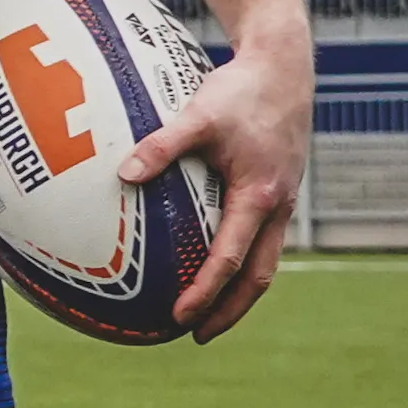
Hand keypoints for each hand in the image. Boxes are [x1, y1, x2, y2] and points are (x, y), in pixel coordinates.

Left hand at [136, 11, 308, 338]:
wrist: (284, 70)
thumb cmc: (241, 92)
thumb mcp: (198, 115)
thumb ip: (161, 145)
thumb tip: (123, 174)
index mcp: (260, 196)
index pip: (231, 259)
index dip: (206, 293)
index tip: (179, 318)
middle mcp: (277, 207)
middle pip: (258, 276)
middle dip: (229, 311)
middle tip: (196, 336)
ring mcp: (281, 202)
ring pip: (264, 261)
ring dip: (238, 292)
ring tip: (207, 315)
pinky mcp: (277, 192)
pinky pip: (260, 238)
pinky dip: (241, 261)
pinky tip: (212, 264)